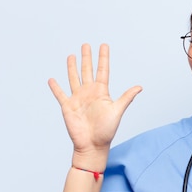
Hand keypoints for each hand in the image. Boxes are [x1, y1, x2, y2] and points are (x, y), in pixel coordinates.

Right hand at [48, 43, 141, 165]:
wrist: (92, 145)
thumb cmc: (106, 131)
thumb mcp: (117, 111)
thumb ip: (126, 97)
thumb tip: (140, 87)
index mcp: (101, 92)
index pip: (103, 70)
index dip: (103, 58)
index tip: (103, 45)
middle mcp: (89, 93)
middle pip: (87, 71)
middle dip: (87, 58)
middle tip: (86, 45)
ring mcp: (78, 99)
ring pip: (74, 78)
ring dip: (72, 67)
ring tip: (71, 56)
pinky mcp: (67, 107)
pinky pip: (60, 94)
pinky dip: (55, 87)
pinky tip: (52, 79)